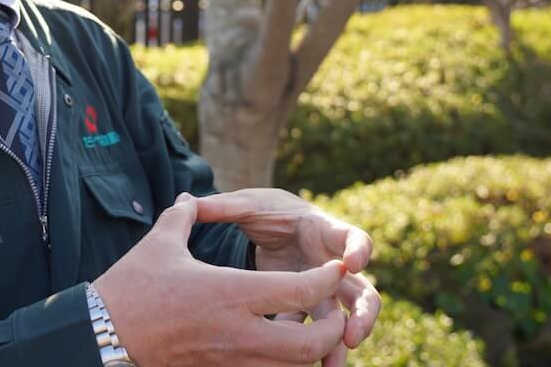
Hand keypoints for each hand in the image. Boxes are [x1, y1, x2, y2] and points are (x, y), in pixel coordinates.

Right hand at [93, 194, 350, 366]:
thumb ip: (184, 216)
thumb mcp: (161, 242)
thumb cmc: (133, 285)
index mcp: (232, 292)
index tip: (333, 268)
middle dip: (331, 330)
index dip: (325, 279)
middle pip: (309, 344)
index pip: (300, 289)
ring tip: (313, 334)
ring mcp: (231, 360)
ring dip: (309, 353)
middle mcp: (239, 331)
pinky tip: (277, 350)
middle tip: (334, 313)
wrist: (104, 334)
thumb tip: (189, 198)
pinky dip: (282, 365)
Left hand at [194, 188, 380, 356]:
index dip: (357, 249)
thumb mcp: (247, 205)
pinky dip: (313, 347)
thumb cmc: (268, 212)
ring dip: (340, 340)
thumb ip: (223, 206)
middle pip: (361, 290)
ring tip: (332, 364)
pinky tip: (302, 364)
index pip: (352, 238)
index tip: (352, 262)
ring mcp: (325, 289)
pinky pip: (316, 330)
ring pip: (344, 318)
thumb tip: (187, 200)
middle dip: (363, 313)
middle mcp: (332, 263)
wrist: (276, 225)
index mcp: (323, 231)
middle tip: (352, 333)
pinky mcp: (311, 307)